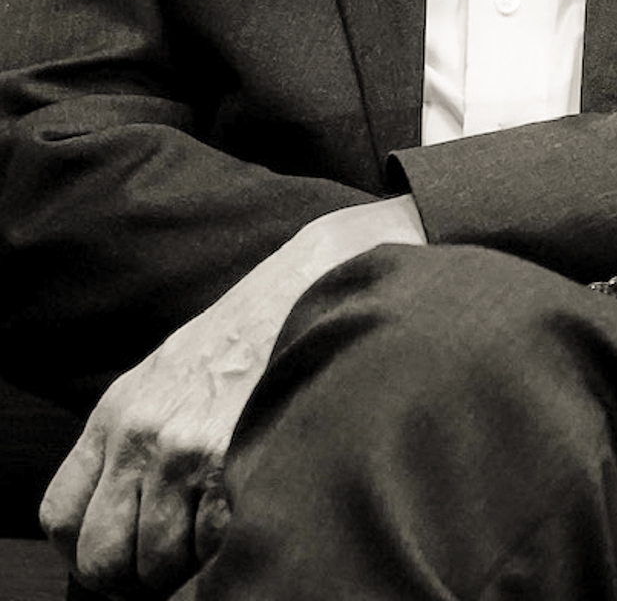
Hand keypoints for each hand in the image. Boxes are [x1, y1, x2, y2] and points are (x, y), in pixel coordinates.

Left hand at [42, 195, 424, 596]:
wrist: (320, 280)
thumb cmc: (256, 328)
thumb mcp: (174, 370)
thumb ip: (139, 435)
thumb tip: (128, 516)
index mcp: (119, 410)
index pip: (62, 519)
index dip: (91, 551)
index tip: (125, 554)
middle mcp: (144, 432)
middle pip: (102, 558)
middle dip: (137, 573)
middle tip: (175, 557)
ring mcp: (188, 449)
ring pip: (159, 563)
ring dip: (189, 561)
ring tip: (221, 523)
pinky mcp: (237, 458)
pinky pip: (213, 545)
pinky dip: (230, 541)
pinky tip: (251, 501)